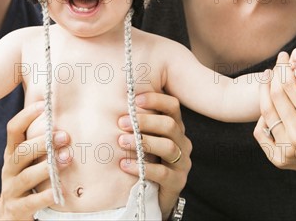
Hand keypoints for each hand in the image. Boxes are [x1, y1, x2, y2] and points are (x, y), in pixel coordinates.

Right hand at [0, 101, 71, 218]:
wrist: (7, 216)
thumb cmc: (26, 180)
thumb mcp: (27, 161)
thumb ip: (40, 143)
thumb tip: (65, 117)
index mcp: (12, 153)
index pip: (13, 130)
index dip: (26, 116)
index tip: (44, 105)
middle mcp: (9, 169)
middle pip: (21, 152)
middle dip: (42, 143)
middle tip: (64, 136)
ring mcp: (11, 190)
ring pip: (27, 176)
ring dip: (47, 167)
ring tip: (66, 159)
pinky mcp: (17, 209)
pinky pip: (31, 202)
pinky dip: (45, 196)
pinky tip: (59, 191)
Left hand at [117, 92, 191, 218]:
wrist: (154, 195)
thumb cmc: (144, 160)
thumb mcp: (142, 139)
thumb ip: (135, 123)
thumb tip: (113, 102)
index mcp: (175, 128)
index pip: (173, 106)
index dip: (156, 100)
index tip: (134, 99)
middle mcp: (182, 143)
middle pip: (169, 125)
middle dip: (145, 121)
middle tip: (121, 122)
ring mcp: (182, 163)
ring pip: (168, 147)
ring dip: (143, 142)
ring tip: (121, 142)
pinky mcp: (177, 182)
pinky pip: (162, 173)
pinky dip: (142, 167)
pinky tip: (124, 165)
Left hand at [253, 52, 295, 180]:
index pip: (290, 86)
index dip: (284, 68)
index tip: (284, 56)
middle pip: (276, 96)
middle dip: (274, 75)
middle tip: (275, 64)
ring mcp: (287, 148)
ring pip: (266, 112)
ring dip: (264, 92)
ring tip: (266, 78)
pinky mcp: (278, 159)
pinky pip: (261, 132)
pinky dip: (262, 118)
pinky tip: (266, 105)